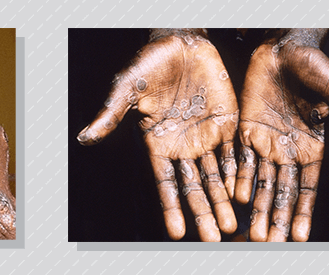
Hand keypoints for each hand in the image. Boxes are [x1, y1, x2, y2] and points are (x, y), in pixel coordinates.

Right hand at [76, 29, 237, 240]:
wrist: (180, 42)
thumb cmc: (150, 63)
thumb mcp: (127, 89)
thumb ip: (111, 115)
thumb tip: (84, 137)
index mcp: (158, 144)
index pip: (166, 183)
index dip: (171, 207)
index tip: (176, 234)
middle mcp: (183, 146)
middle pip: (195, 187)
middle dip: (203, 213)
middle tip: (213, 238)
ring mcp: (206, 136)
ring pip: (217, 176)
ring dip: (224, 200)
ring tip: (232, 225)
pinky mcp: (227, 123)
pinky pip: (235, 153)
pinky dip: (239, 173)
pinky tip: (244, 194)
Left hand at [234, 29, 328, 241]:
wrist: (283, 48)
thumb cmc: (315, 67)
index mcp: (312, 148)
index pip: (307, 188)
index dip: (304, 212)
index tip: (300, 238)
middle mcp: (287, 151)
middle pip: (281, 192)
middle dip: (276, 218)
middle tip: (269, 243)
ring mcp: (264, 143)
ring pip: (259, 182)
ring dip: (256, 207)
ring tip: (251, 232)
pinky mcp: (244, 131)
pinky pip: (238, 160)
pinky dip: (236, 179)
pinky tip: (233, 199)